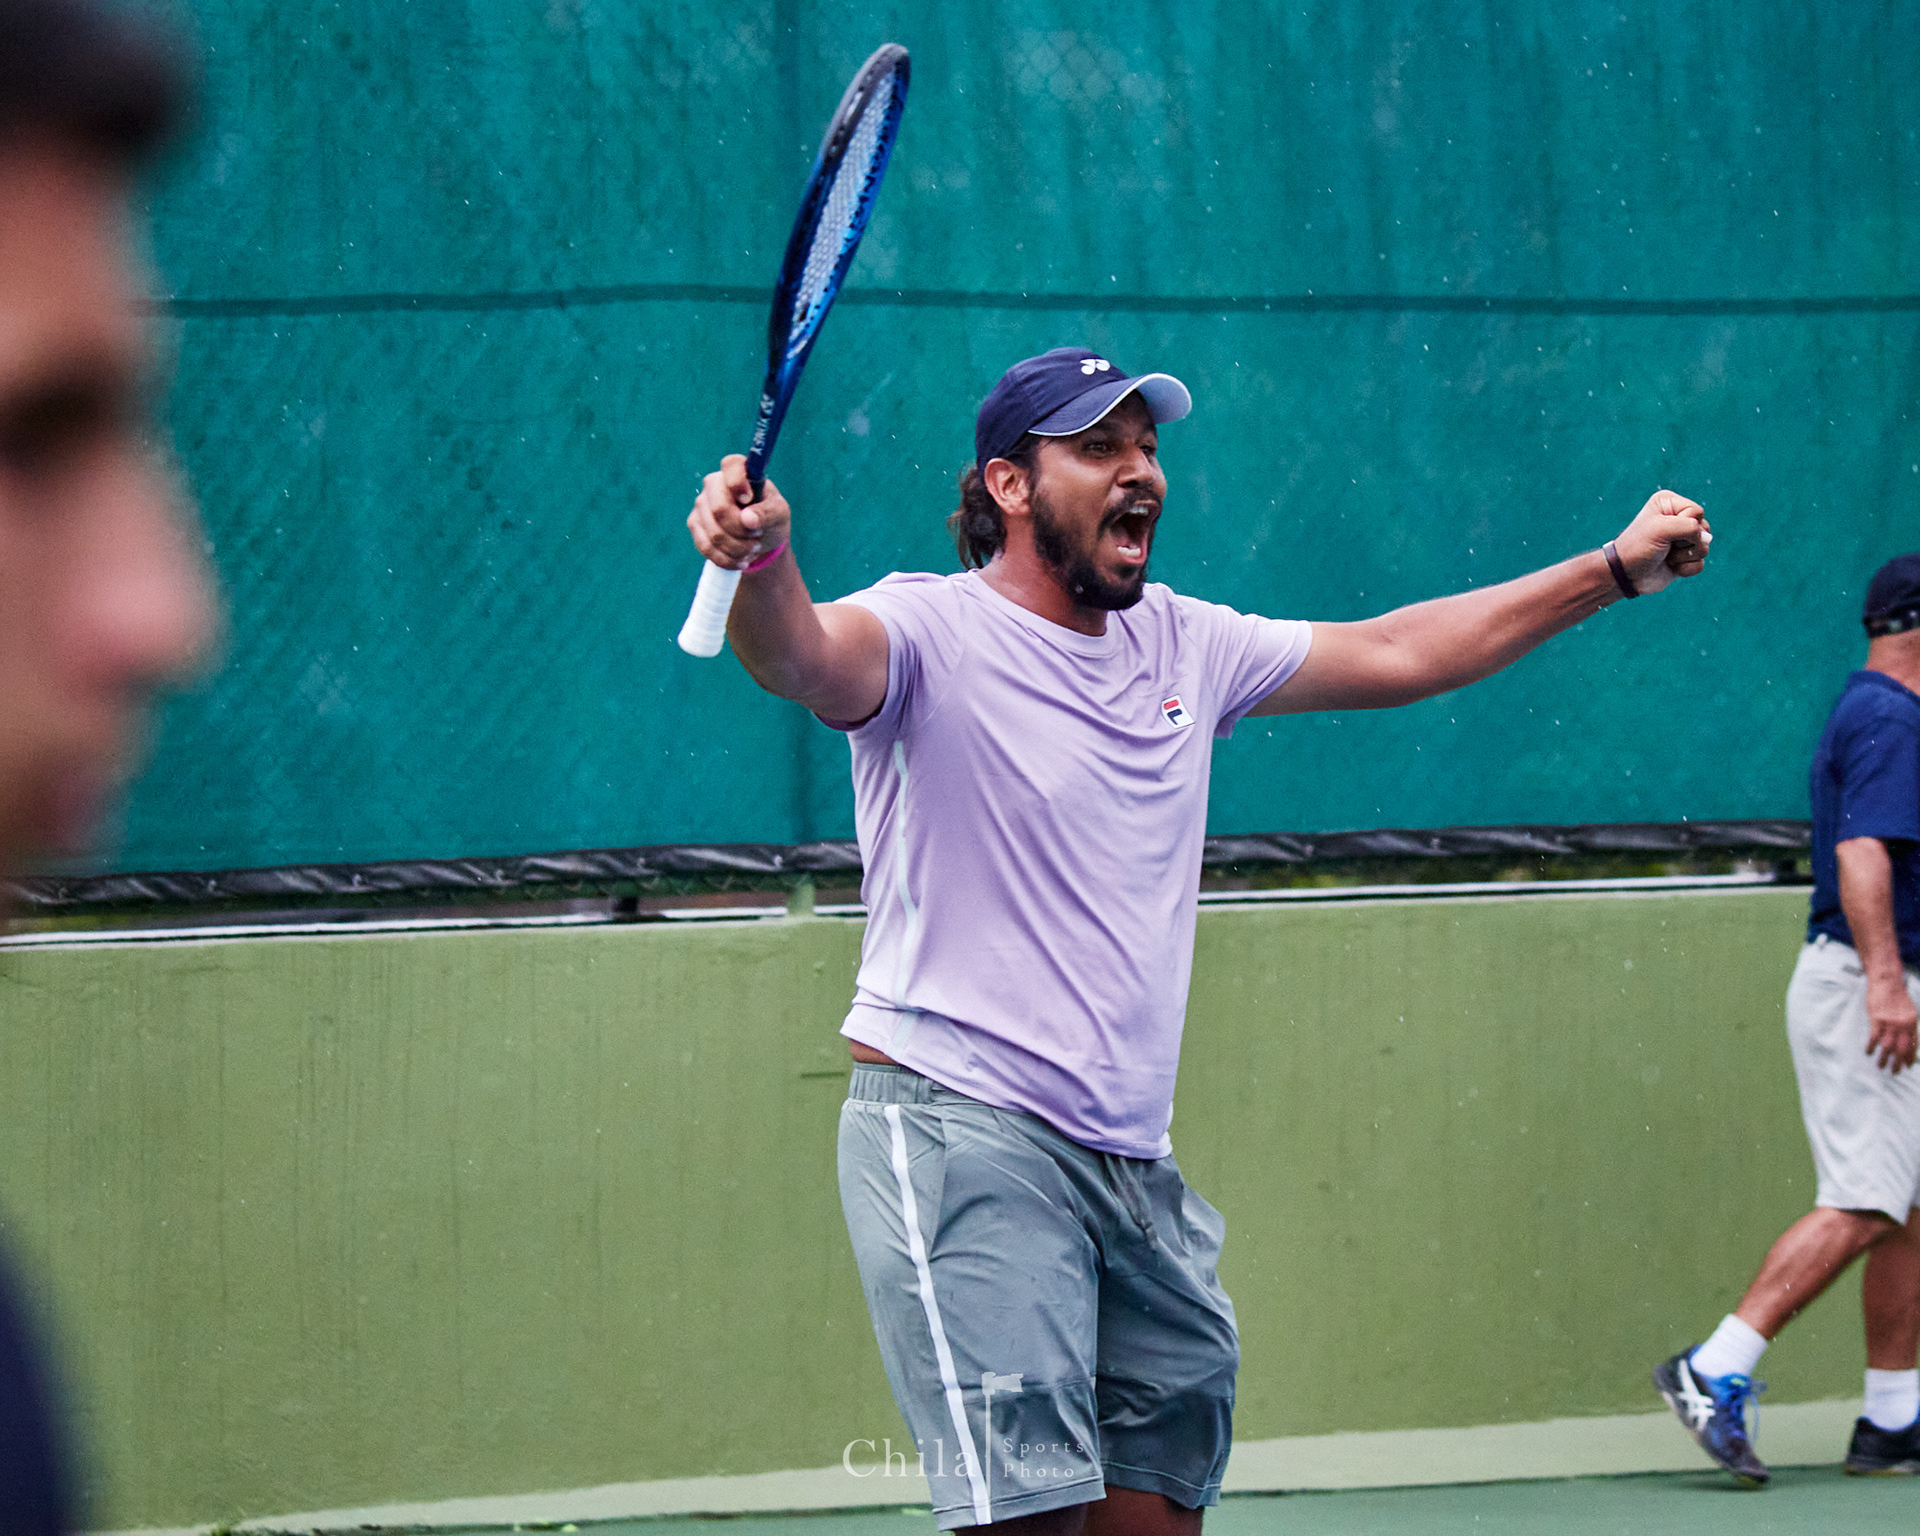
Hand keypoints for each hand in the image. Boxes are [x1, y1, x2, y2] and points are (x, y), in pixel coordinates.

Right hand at [687, 454, 790, 570]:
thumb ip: (767, 512)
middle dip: (742, 531)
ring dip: (738, 549)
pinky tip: (741, 560)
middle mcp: (714, 483)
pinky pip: (706, 547)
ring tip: (753, 550)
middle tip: (757, 537)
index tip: (748, 499)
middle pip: (719, 510)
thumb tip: (748, 519)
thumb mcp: (779, 513)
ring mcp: (701, 504)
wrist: (760, 537)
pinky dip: (727, 559)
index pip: (731, 465)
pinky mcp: (695, 525)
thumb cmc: (770, 517)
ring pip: (714, 534)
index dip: (738, 483)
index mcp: (737, 470)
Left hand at [1612, 490, 1710, 595]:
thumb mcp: (1661, 529)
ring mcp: (1682, 539)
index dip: (1686, 525)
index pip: (1696, 511)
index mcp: (1669, 503)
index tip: (1664, 531)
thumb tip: (1707, 539)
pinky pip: (1700, 563)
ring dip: (1685, 556)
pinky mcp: (1685, 557)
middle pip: (1704, 528)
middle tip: (1665, 545)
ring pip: (1705, 546)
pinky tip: (1671, 567)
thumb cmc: (1638, 547)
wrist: (1626, 575)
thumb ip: (1690, 527)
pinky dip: (1686, 568)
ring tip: (1666, 556)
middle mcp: (1677, 518)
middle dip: (1688, 541)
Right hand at [1866, 972, 1919, 1073]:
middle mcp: (1903, 1025)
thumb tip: (1906, 1039)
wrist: (1887, 981)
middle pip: (1901, 1049)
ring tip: (1880, 1067)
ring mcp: (1890, 1022)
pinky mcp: (1877, 1019)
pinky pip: (1874, 1037)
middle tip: (1894, 1072)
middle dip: (1898, 1063)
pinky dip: (1871, 1046)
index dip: (1909, 1057)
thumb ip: (1908, 1024)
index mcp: (1912, 1023)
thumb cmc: (1896, 995)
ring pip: (1888, 1046)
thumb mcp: (1908, 1010)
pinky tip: (1868, 1052)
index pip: (1913, 1045)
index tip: (1906, 1066)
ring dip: (1884, 1058)